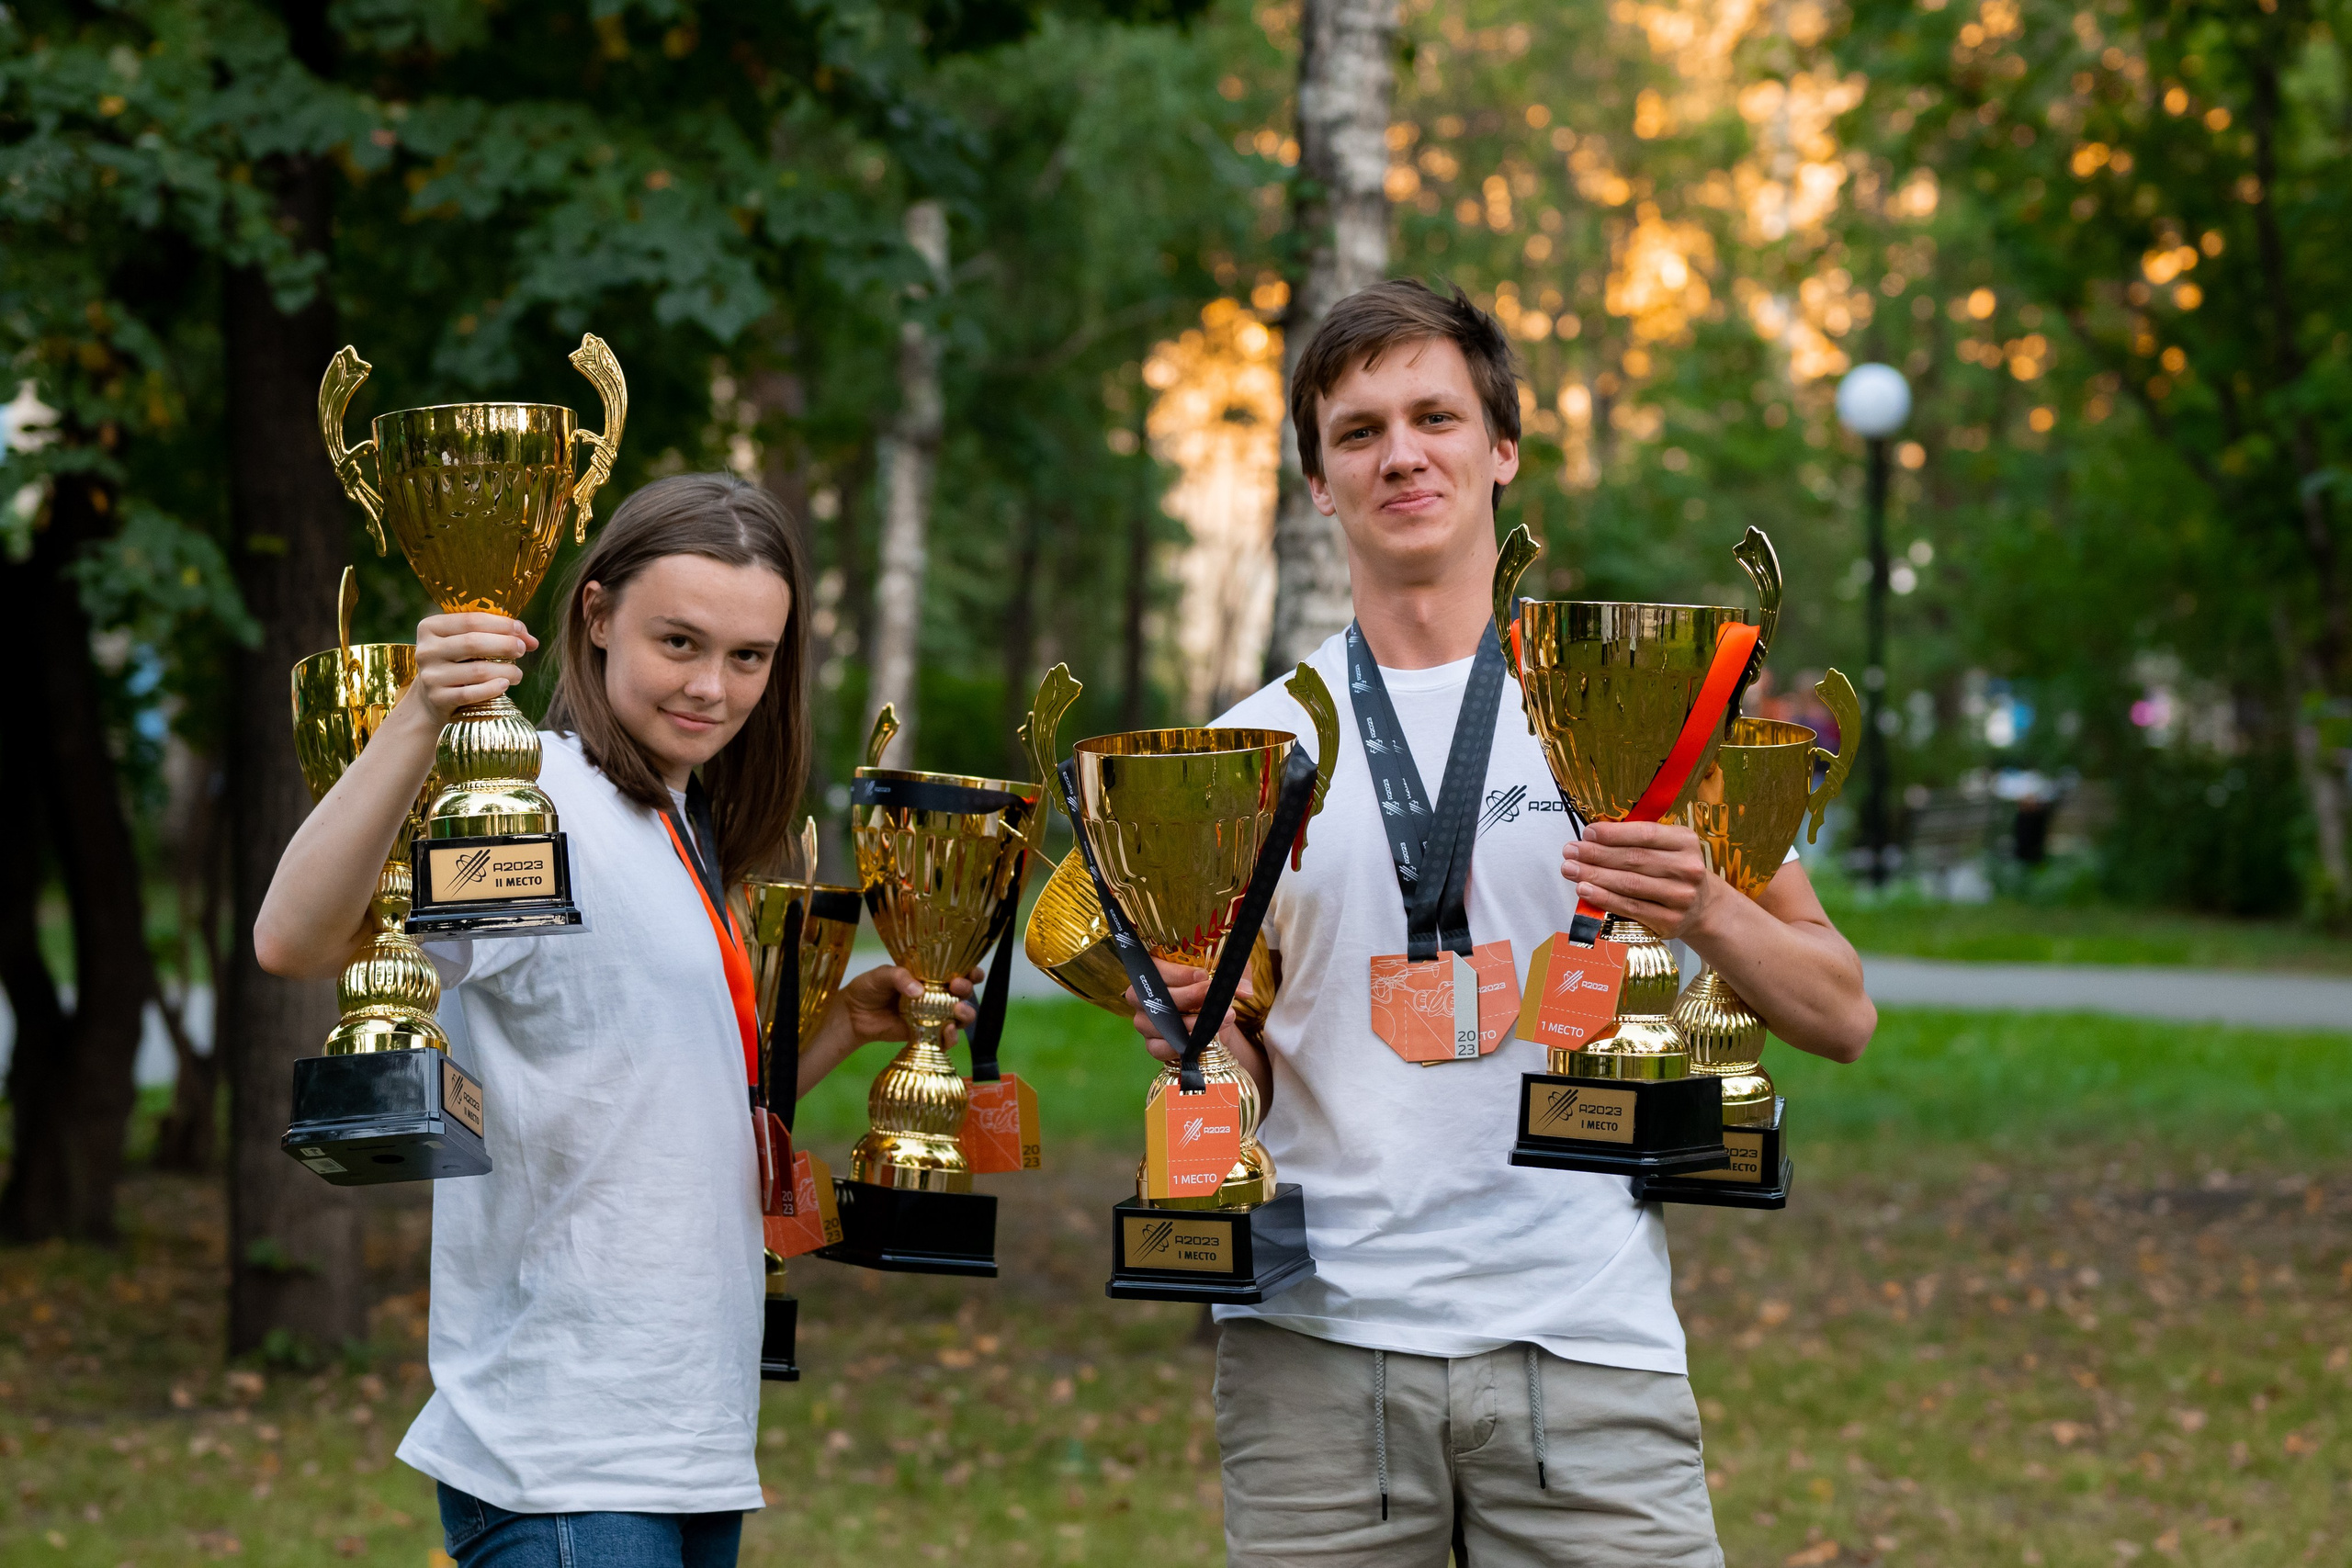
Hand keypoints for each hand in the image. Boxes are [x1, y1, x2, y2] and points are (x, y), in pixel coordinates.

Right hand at [413, 612, 537, 720]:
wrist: (433, 699)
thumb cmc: (458, 663)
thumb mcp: (468, 643)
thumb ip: (497, 635)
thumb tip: (532, 641)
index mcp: (430, 627)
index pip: (471, 620)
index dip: (500, 624)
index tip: (521, 630)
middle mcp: (426, 650)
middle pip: (473, 642)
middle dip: (505, 645)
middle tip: (521, 650)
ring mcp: (430, 676)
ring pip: (477, 670)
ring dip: (506, 671)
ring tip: (517, 673)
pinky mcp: (437, 698)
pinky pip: (471, 693)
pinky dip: (492, 689)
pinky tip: (504, 685)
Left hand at [836, 963, 982, 1046]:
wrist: (853, 1015)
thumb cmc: (868, 989)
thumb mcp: (881, 975)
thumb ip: (899, 977)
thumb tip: (918, 991)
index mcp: (928, 976)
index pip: (956, 971)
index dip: (970, 972)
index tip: (972, 972)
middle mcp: (935, 995)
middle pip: (963, 994)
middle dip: (967, 990)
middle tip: (956, 987)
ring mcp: (932, 1016)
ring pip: (959, 1017)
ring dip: (965, 1014)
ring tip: (957, 1011)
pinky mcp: (926, 1034)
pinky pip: (945, 1039)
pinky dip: (951, 1037)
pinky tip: (947, 1031)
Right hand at [1126, 957, 1249, 1064]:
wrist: (1214, 1021)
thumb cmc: (1214, 991)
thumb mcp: (1227, 976)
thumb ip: (1237, 977)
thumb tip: (1243, 991)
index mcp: (1154, 971)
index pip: (1155, 968)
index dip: (1178, 973)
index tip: (1203, 975)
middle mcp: (1142, 996)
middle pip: (1155, 996)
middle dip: (1188, 996)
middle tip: (1214, 996)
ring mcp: (1144, 1022)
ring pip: (1159, 1024)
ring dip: (1191, 1023)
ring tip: (1219, 1019)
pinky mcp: (1152, 1045)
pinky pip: (1158, 1048)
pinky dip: (1180, 1045)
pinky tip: (1202, 1040)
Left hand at [1560, 820, 1722, 940]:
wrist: (1702, 906)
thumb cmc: (1673, 870)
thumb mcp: (1668, 847)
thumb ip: (1637, 840)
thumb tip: (1592, 837)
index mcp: (1685, 841)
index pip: (1645, 834)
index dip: (1612, 834)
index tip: (1587, 832)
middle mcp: (1687, 868)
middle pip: (1633, 859)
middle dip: (1596, 854)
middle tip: (1570, 851)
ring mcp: (1680, 896)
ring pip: (1629, 884)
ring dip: (1594, 876)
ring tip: (1570, 869)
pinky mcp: (1670, 920)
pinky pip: (1630, 907)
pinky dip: (1604, 898)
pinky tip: (1585, 890)